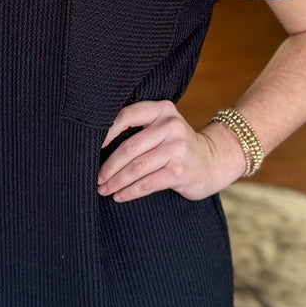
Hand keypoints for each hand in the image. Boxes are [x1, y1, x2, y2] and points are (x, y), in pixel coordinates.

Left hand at [96, 100, 246, 203]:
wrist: (214, 161)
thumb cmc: (179, 146)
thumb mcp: (164, 127)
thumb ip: (141, 128)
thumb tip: (99, 144)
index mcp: (162, 110)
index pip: (126, 116)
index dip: (106, 133)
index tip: (92, 149)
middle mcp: (170, 126)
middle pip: (129, 147)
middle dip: (108, 166)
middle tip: (96, 178)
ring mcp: (176, 148)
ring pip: (136, 167)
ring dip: (116, 181)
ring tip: (103, 189)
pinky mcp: (179, 171)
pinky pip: (147, 183)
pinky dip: (129, 191)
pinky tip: (119, 196)